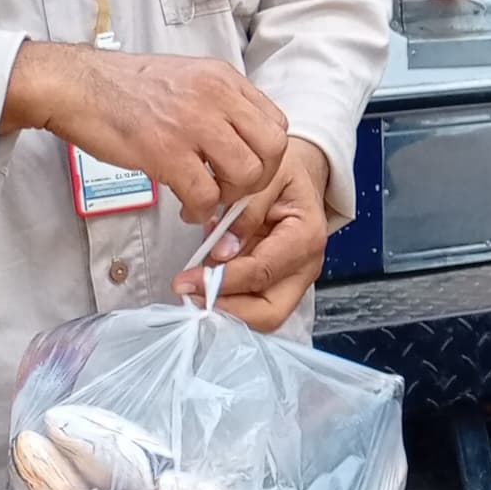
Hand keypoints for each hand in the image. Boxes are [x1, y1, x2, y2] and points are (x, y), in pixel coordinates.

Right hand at [6, 42, 289, 222]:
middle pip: (273, 150)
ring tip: (207, 198)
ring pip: (247, 174)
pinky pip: (206, 194)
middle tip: (230, 189)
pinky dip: (200, 209)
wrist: (77, 85)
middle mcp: (216, 97)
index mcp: (223, 79)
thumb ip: (217, 104)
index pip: (276, 123)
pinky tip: (185, 206)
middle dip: (257, 179)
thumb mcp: (186, 78)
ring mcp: (193, 123)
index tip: (245, 168)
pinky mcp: (166, 152)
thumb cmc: (124, 86)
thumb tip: (236, 140)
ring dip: (230, 196)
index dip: (267, 154)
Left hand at [172, 139, 331, 330]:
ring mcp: (294, 281)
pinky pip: (253, 305)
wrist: (300, 174)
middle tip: (190, 292)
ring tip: (195, 285)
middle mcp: (306, 267)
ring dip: (224, 307)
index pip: (261, 273)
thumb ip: (246, 212)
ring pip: (260, 317)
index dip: (221, 281)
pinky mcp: (279, 285)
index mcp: (306, 237)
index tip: (185, 279)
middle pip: (268, 313)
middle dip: (226, 308)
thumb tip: (221, 253)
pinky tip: (207, 280)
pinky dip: (227, 299)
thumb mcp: (267, 176)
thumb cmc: (285, 173)